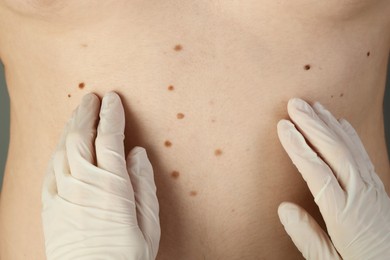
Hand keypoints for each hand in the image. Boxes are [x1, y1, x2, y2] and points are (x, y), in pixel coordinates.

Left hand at [41, 92, 159, 259]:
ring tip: (78, 113)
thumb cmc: (125, 257)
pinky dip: (57, 149)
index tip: (113, 99)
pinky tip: (62, 143)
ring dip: (70, 127)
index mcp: (111, 186)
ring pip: (62, 149)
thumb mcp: (148, 223)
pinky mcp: (50, 205)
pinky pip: (50, 168)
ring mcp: (62, 193)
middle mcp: (83, 184)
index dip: (111, 115)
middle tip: (92, 97)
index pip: (109, 138)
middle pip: (80, 137)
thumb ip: (143, 184)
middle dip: (86, 113)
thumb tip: (137, 153)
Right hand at [276, 98, 389, 259]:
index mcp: (345, 215)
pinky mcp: (377, 188)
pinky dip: (350, 135)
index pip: (317, 173)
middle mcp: (361, 196)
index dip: (299, 148)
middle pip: (335, 152)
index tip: (284, 127)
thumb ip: (307, 237)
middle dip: (313, 125)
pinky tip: (340, 123)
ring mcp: (372, 189)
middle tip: (295, 104)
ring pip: (349, 149)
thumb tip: (284, 208)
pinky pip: (362, 155)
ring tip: (313, 106)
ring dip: (329, 125)